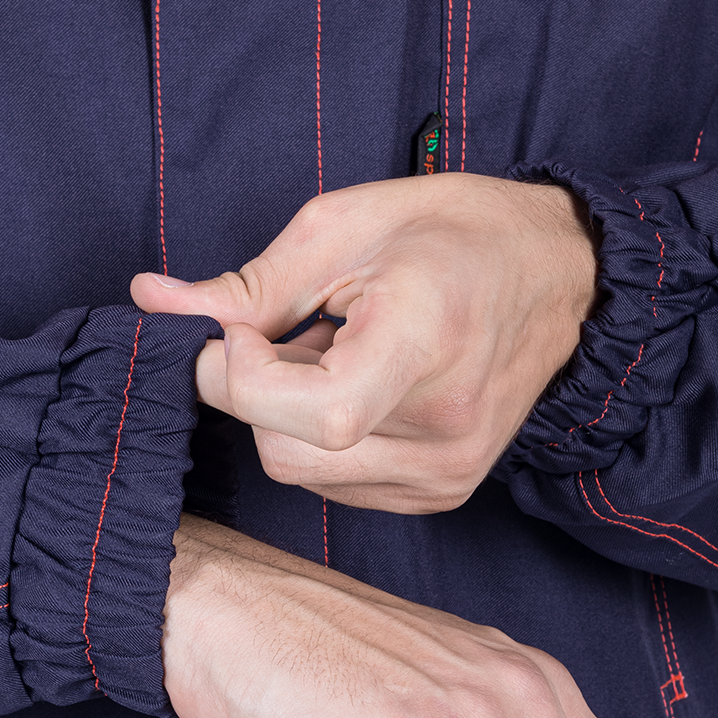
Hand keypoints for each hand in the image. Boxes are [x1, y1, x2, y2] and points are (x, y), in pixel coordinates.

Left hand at [131, 173, 597, 512]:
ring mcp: (448, 469)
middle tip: (298, 329)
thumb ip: (246, 283)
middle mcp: (444, 424)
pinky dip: (323, 439)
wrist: (564, 277)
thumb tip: (153, 301)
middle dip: (256, 390)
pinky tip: (365, 385)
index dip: (242, 375)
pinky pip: (337, 485)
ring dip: (289, 415)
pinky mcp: (444, 492)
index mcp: (426, 341)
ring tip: (341, 354)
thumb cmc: (457, 234)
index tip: (242, 327)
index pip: (309, 413)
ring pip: (300, 473)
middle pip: (284, 450)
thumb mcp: (344, 226)